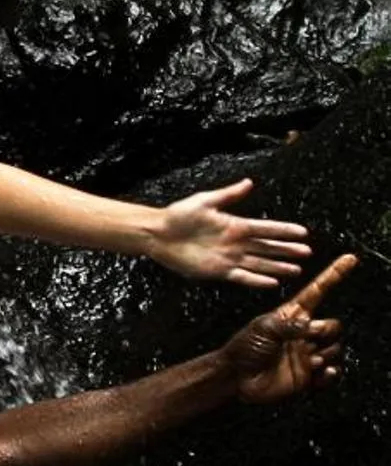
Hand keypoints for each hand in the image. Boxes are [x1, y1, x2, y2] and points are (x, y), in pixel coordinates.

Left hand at [148, 180, 312, 288]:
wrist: (158, 234)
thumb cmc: (178, 215)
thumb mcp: (204, 201)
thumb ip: (228, 195)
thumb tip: (249, 182)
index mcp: (235, 225)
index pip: (265, 228)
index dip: (283, 231)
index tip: (302, 233)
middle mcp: (236, 243)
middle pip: (267, 248)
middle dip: (287, 250)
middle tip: (307, 253)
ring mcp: (229, 258)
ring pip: (259, 264)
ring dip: (277, 267)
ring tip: (296, 270)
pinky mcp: (218, 271)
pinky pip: (242, 276)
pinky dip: (256, 280)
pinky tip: (272, 282)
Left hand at [221, 255, 354, 404]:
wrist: (236, 378)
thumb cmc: (244, 348)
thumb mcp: (264, 328)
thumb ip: (288, 324)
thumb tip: (311, 324)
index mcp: (292, 315)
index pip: (318, 291)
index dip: (333, 274)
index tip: (349, 258)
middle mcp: (303, 333)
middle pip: (332, 325)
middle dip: (326, 330)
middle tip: (308, 337)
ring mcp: (306, 353)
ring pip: (334, 348)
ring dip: (325, 353)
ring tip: (307, 359)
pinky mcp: (308, 375)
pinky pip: (331, 372)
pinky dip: (331, 373)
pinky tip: (323, 371)